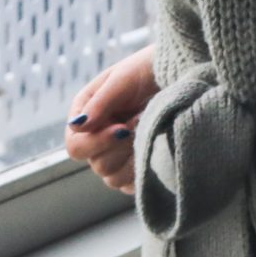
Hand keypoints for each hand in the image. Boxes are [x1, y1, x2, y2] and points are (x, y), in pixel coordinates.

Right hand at [63, 46, 158, 194]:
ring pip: (112, 178)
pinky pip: (131, 185)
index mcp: (85, 115)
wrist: (180, 74)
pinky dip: (143, 172)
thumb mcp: (122, 80)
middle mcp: (97, 137)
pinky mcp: (135, 168)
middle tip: (142, 121)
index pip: (75, 146)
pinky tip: (155, 149)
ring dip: (134, 157)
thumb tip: (77, 125)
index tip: (122, 128)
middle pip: (96, 164)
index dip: (95, 142)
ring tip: (150, 130)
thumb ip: (100, 103)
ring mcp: (116, 155)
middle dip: (122, 146)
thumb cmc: (146, 71)